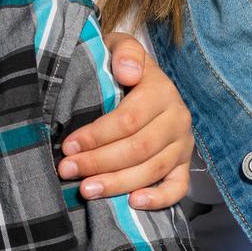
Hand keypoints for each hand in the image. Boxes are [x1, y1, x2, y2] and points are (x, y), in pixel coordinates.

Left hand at [62, 33, 193, 208]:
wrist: (141, 78)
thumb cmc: (121, 66)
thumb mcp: (120, 47)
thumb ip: (124, 52)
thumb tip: (128, 72)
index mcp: (161, 90)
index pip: (128, 120)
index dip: (96, 136)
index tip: (68, 146)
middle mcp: (177, 119)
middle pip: (138, 149)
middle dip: (98, 162)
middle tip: (67, 170)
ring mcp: (183, 144)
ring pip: (152, 170)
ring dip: (117, 183)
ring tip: (86, 190)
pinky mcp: (184, 164)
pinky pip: (178, 187)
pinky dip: (159, 199)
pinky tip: (133, 203)